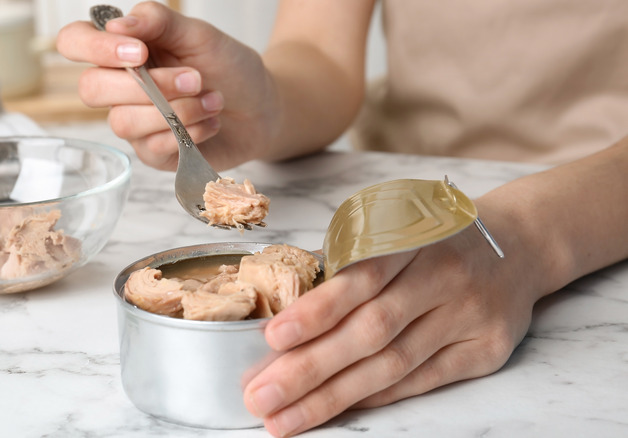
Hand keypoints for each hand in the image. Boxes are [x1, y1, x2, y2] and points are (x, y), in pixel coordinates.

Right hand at [56, 1, 276, 170]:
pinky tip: (211, 123)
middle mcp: (119, 87)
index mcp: (123, 49)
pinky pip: (151, 149)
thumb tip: (118, 25)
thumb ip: (159, 22)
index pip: (75, 42)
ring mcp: (134, 123)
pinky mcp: (153, 153)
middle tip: (196, 78)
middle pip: (91, 89)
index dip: (95, 48)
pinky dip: (188, 134)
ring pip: (123, 123)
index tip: (139, 51)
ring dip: (177, 111)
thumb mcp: (199, 34)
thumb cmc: (228, 67)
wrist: (262, 106)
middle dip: (149, 86)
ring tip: (213, 99)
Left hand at [243, 198, 547, 436]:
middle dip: (310, 368)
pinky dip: (374, 396)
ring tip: (286, 416)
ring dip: (333, 395)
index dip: (316, 311)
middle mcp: (444, 278)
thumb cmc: (439, 237)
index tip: (271, 338)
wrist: (520, 244)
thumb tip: (287, 308)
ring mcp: (467, 317)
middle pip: (372, 331)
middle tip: (261, 395)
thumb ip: (351, 262)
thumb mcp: (399, 227)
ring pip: (392, 364)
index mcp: (414, 239)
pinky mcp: (484, 350)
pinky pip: (420, 380)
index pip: (360, 279)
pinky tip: (335, 409)